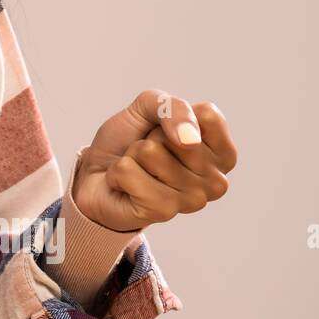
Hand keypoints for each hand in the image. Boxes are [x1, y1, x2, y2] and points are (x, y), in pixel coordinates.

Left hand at [73, 89, 237, 231]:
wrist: (96, 176)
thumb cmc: (128, 142)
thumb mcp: (149, 108)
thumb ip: (173, 107)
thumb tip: (189, 138)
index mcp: (222, 153)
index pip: (209, 115)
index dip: (175, 115)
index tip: (165, 131)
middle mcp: (216, 180)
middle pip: (177, 134)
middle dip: (150, 137)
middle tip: (146, 155)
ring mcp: (193, 200)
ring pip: (150, 152)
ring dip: (132, 156)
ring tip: (138, 170)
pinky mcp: (163, 211)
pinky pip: (129, 172)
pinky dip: (118, 172)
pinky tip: (125, 186)